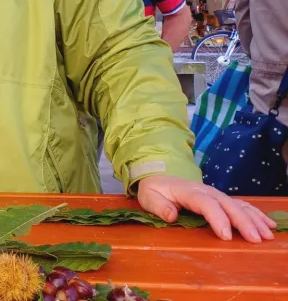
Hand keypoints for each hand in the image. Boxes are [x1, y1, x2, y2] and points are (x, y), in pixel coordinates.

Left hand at [137, 175, 276, 242]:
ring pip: (238, 205)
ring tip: (267, 235)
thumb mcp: (148, 197)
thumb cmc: (155, 190)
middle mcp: (206, 191)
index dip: (217, 218)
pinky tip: (268, 224)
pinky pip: (241, 205)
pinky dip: (255, 214)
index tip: (226, 236)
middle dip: (243, 221)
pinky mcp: (220, 199)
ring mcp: (215, 194)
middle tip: (255, 239)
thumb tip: (170, 215)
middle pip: (227, 204)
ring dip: (254, 219)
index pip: (206, 204)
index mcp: (188, 191)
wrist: (159, 176)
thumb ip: (158, 206)